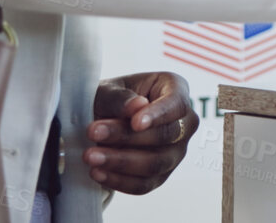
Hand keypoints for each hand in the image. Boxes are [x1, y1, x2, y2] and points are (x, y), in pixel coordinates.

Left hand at [84, 71, 197, 194]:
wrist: (101, 121)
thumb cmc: (110, 100)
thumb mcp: (109, 90)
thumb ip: (120, 97)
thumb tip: (137, 106)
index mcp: (176, 90)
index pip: (176, 104)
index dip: (158, 115)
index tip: (135, 123)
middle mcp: (184, 123)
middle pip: (165, 136)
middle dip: (127, 137)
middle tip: (93, 132)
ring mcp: (176, 152)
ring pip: (155, 164)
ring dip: (120, 162)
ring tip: (91, 156)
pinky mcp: (160, 175)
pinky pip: (144, 185)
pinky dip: (119, 180)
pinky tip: (97, 172)